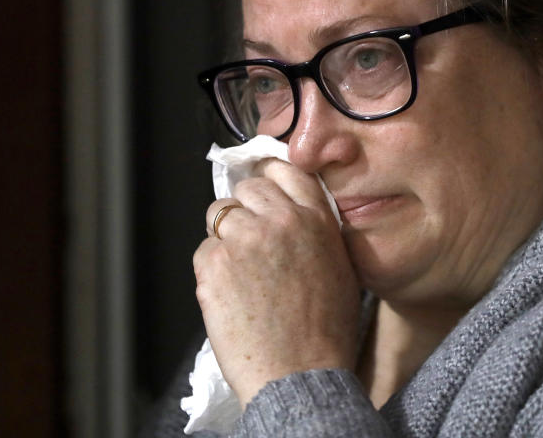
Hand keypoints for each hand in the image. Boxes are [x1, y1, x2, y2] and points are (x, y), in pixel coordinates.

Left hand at [193, 158, 359, 406]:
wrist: (300, 374)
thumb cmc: (325, 331)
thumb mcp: (339, 266)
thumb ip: (316, 230)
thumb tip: (290, 212)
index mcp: (316, 218)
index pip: (284, 169)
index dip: (268, 177)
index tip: (261, 188)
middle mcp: (280, 220)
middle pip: (247, 188)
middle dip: (245, 210)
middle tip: (249, 241)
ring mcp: (244, 239)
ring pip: (218, 215)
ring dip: (225, 237)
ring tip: (239, 273)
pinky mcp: (214, 264)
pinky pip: (204, 250)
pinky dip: (211, 269)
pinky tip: (230, 295)